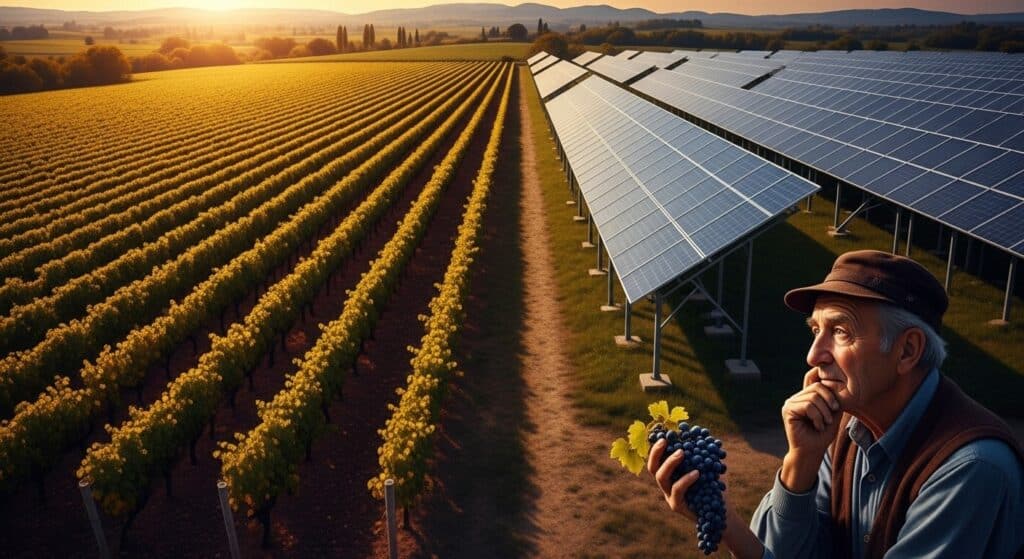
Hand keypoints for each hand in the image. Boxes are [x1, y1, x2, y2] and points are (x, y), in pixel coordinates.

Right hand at [649, 438, 765, 558]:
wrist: (722, 510)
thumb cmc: (714, 487)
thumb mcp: (709, 467)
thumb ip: (704, 452)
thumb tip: (703, 431)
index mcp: (671, 474)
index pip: (657, 459)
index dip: (656, 446)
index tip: (664, 434)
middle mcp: (666, 484)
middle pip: (652, 467)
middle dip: (656, 452)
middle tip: (667, 440)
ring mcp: (669, 495)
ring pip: (661, 477)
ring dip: (670, 462)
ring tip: (682, 452)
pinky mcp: (676, 506)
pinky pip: (677, 490)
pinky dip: (686, 479)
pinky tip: (697, 473)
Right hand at [780, 367, 842, 491]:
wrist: (812, 452)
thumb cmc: (822, 435)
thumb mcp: (833, 413)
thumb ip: (833, 398)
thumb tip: (837, 382)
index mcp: (806, 396)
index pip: (812, 376)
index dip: (822, 375)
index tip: (831, 383)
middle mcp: (796, 397)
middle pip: (817, 387)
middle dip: (829, 402)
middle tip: (831, 418)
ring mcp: (790, 403)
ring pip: (814, 397)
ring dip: (824, 413)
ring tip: (823, 424)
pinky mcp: (788, 410)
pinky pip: (808, 406)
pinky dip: (817, 417)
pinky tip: (817, 426)